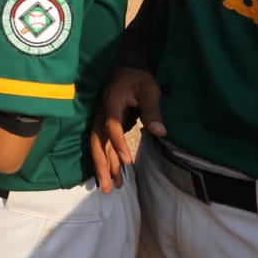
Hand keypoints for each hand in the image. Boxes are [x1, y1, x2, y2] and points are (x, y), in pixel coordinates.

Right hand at [90, 67, 164, 192]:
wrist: (126, 70)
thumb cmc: (139, 79)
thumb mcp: (150, 90)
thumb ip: (153, 110)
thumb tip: (160, 132)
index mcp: (111, 103)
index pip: (112, 125)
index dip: (118, 143)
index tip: (126, 160)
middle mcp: (101, 114)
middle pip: (97, 141)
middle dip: (102, 164)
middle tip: (107, 186)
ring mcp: (100, 120)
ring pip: (98, 146)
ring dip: (103, 167)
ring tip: (110, 188)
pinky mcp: (104, 126)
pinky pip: (103, 146)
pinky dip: (107, 161)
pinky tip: (112, 175)